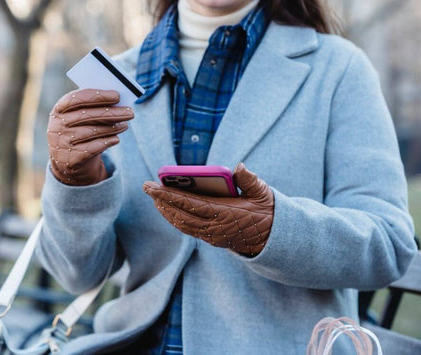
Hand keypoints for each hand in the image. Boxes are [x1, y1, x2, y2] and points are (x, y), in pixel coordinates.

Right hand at [47, 89, 133, 185]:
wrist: (68, 161)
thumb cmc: (79, 132)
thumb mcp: (80, 118)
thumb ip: (93, 108)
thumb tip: (117, 102)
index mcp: (58, 110)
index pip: (76, 98)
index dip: (97, 96)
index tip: (117, 95)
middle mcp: (57, 126)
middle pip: (86, 115)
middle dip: (111, 112)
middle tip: (130, 112)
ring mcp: (62, 143)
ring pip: (91, 132)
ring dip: (112, 128)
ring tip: (125, 125)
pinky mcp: (70, 159)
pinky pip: (93, 148)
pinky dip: (107, 142)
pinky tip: (116, 139)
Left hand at [143, 163, 274, 255]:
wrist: (273, 238)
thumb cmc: (266, 210)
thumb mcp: (262, 193)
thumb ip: (249, 180)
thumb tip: (239, 167)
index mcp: (226, 214)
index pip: (192, 204)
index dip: (170, 196)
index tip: (154, 187)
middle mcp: (215, 228)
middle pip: (181, 215)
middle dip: (162, 201)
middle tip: (147, 188)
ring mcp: (212, 236)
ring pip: (182, 224)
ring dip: (166, 211)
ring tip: (154, 197)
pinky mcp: (211, 239)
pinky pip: (188, 229)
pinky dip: (175, 219)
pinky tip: (167, 209)